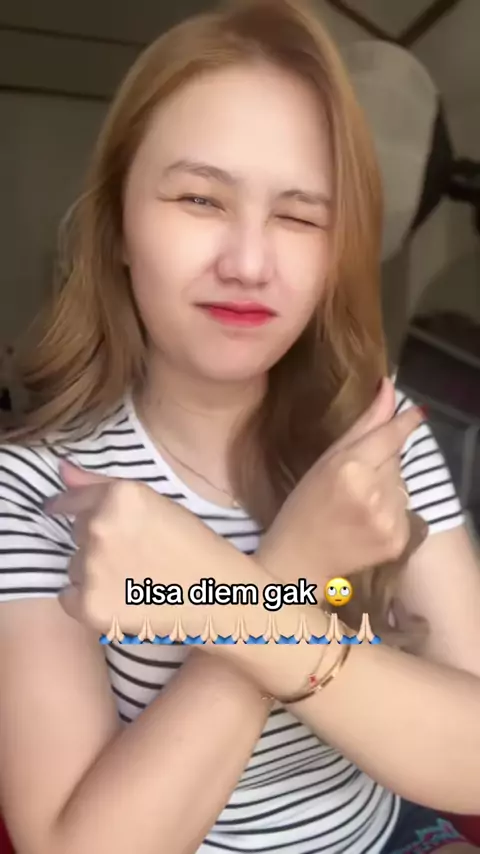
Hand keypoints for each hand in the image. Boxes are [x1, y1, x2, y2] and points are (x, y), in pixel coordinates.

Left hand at [46, 462, 245, 635]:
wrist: (220, 597)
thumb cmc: (194, 546)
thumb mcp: (155, 503)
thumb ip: (101, 485)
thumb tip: (61, 468)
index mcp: (120, 496)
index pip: (73, 499)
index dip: (67, 506)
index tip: (59, 510)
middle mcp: (101, 528)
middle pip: (77, 533)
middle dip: (98, 541)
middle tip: (136, 554)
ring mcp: (94, 569)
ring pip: (75, 566)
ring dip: (95, 572)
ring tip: (135, 579)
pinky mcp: (92, 606)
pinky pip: (70, 598)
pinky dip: (89, 600)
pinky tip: (122, 600)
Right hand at [258, 379, 426, 583]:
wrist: (298, 561)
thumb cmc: (303, 505)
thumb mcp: (325, 461)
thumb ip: (362, 426)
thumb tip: (390, 390)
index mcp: (350, 469)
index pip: (390, 436)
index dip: (405, 421)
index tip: (417, 411)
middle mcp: (374, 493)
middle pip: (396, 459)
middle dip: (382, 460)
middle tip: (354, 477)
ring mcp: (389, 519)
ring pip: (401, 484)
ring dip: (386, 486)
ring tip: (358, 502)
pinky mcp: (398, 540)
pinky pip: (405, 510)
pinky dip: (391, 510)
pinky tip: (367, 521)